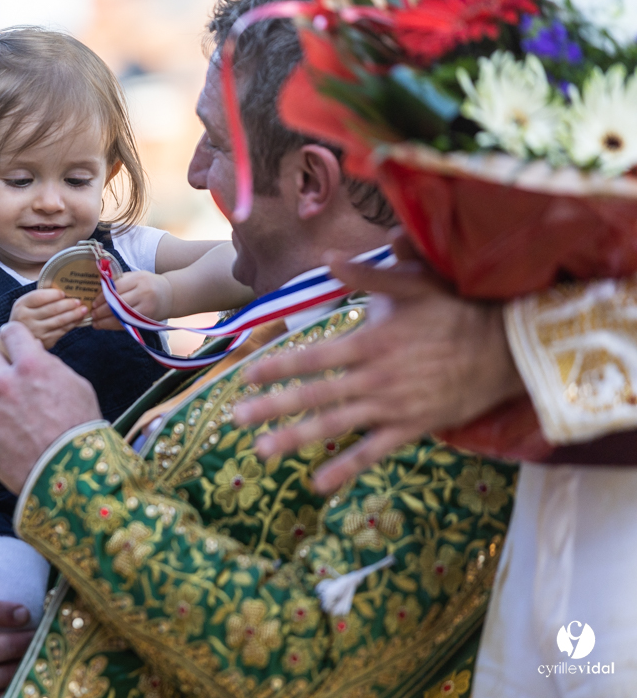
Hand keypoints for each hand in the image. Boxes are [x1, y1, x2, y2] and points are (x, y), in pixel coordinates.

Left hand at [0, 323, 102, 492]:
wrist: (71, 477)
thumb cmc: (81, 429)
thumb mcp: (77, 387)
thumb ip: (51, 366)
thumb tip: (36, 353)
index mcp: (30, 365)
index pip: (11, 332)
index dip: (15, 337)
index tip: (15, 343)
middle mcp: (5, 383)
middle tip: (11, 378)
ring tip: (17, 417)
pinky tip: (13, 439)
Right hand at [9, 289, 87, 348]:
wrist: (19, 339)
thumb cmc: (27, 316)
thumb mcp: (26, 305)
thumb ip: (40, 298)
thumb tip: (64, 287)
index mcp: (21, 305)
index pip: (38, 297)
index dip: (52, 295)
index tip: (63, 293)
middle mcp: (26, 318)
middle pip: (51, 309)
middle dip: (68, 304)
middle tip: (78, 301)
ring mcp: (36, 331)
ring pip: (59, 321)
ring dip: (74, 314)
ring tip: (83, 309)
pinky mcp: (45, 341)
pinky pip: (62, 330)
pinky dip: (72, 324)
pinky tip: (78, 319)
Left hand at [91, 271, 171, 329]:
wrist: (170, 295)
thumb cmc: (148, 284)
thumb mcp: (136, 276)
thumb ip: (119, 281)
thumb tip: (96, 291)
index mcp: (138, 279)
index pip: (116, 288)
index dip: (102, 297)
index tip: (94, 303)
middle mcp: (143, 293)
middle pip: (118, 304)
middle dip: (102, 311)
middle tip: (92, 314)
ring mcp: (146, 308)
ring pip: (122, 317)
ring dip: (106, 322)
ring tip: (95, 323)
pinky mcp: (147, 320)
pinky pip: (128, 324)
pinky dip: (115, 326)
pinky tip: (105, 326)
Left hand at [235, 240, 525, 492]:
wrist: (511, 350)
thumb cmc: (459, 311)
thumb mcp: (416, 285)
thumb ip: (370, 276)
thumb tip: (330, 258)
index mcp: (370, 343)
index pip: (313, 356)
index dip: (276, 365)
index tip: (244, 374)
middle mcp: (375, 378)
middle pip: (313, 395)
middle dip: (271, 407)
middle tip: (233, 419)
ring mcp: (392, 407)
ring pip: (336, 426)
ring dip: (296, 439)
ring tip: (261, 451)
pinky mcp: (412, 428)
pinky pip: (374, 453)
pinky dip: (346, 470)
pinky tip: (318, 485)